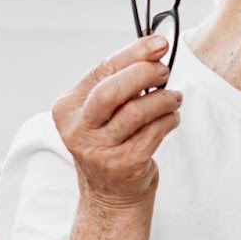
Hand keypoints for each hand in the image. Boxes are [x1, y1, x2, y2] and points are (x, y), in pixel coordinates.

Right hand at [53, 34, 182, 208]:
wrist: (109, 196)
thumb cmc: (110, 144)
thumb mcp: (101, 113)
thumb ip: (119, 82)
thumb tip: (154, 49)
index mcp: (67, 109)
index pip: (101, 71)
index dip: (133, 53)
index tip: (159, 43)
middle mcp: (78, 130)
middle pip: (111, 91)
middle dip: (144, 74)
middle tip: (164, 71)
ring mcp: (99, 150)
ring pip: (137, 111)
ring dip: (163, 99)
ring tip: (173, 98)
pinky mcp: (123, 165)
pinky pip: (154, 132)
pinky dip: (169, 120)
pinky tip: (171, 118)